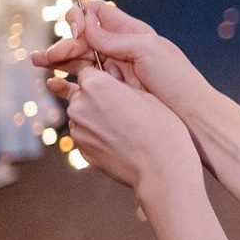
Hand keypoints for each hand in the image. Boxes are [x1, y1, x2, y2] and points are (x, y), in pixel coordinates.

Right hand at [31, 0, 206, 108]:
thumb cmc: (176, 80)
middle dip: (64, 42)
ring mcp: (117, 70)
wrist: (191, 115)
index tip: (75, 29)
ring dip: (59, 58)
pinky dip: (68, 79)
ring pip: (81, 59)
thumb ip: (115, 38)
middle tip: (48, 57)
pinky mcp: (114, 91)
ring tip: (39, 63)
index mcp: (132, 33)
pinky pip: (86, 81)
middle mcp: (121, 49)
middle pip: (84, 38)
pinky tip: (53, 82)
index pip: (98, 13)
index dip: (81, 16)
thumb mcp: (147, 51)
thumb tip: (85, 22)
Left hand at [51, 67, 198, 193]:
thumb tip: (106, 78)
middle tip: (121, 106)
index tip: (113, 83)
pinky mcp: (81, 151)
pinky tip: (120, 140)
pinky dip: (97, 135)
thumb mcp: (145, 95)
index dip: (101, 76)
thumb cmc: (160, 128)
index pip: (87, 71)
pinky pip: (86, 135)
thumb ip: (119, 84)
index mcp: (96, 85)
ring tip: (123, 126)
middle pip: (81, 93)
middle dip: (96, 96)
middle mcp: (80, 106)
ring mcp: (78, 131)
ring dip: (95, 116)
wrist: (161, 168)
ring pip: (82, 115)